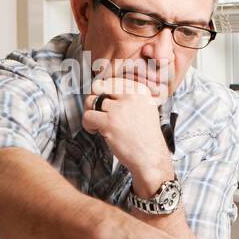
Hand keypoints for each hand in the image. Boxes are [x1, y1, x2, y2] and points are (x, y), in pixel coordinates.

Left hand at [82, 76, 172, 193]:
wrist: (151, 157)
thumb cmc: (147, 137)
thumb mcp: (146, 109)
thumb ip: (130, 98)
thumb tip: (106, 90)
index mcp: (140, 91)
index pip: (113, 81)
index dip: (104, 91)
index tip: (104, 101)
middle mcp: (130, 97)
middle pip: (99, 88)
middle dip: (95, 99)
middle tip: (98, 111)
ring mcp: (119, 109)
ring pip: (91, 101)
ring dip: (91, 112)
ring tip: (97, 123)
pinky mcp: (109, 122)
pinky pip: (88, 116)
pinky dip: (88, 124)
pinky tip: (96, 131)